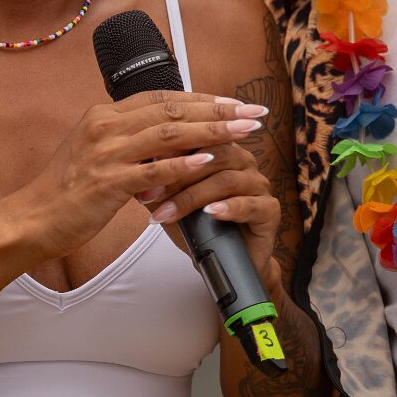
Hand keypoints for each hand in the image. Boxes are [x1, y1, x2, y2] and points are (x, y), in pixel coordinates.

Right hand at [21, 92, 267, 261]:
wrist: (32, 219)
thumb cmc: (66, 192)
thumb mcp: (95, 155)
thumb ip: (128, 143)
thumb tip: (169, 139)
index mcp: (102, 116)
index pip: (160, 98)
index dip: (200, 98)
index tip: (232, 102)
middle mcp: (104, 127)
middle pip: (171, 110)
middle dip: (217, 110)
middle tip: (252, 112)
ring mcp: (105, 154)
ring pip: (169, 135)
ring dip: (212, 132)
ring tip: (245, 132)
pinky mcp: (107, 183)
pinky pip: (154, 170)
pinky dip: (185, 165)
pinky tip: (211, 161)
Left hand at [146, 144, 281, 290]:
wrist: (223, 260)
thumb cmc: (196, 223)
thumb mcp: (170, 197)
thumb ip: (156, 176)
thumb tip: (126, 159)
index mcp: (221, 148)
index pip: (198, 136)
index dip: (169, 149)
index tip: (139, 164)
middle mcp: (243, 160)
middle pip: (213, 154)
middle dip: (177, 174)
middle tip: (148, 193)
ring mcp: (259, 184)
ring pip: (227, 180)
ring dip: (193, 197)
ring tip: (168, 213)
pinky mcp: (270, 210)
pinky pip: (250, 204)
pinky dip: (228, 208)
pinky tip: (210, 213)